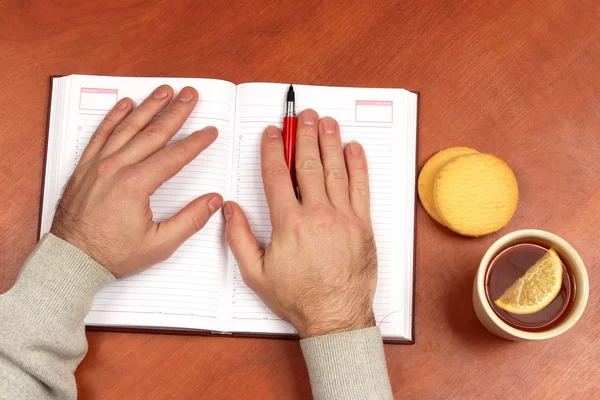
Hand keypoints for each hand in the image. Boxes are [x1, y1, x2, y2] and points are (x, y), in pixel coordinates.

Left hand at [51, 85, 222, 276]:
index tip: (209, 131)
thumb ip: (190, 220)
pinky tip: (125, 104)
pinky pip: (101, 134)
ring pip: (127, 127)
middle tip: (189, 95)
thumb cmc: (112, 254)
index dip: (196, 142)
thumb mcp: (159, 244)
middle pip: (153, 133)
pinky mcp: (85, 166)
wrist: (71, 259)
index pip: (175, 156)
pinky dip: (113, 117)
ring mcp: (98, 164)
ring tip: (164, 91)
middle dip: (175, 112)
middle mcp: (116, 168)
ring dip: (148, 106)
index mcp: (136, 185)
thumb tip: (213, 201)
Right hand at [224, 110, 376, 337]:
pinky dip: (358, 166)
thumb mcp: (255, 273)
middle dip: (304, 136)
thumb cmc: (297, 297)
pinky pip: (361, 188)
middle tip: (303, 117)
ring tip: (326, 122)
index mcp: (289, 224)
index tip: (272, 133)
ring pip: (335, 170)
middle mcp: (317, 214)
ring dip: (330, 142)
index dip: (272, 150)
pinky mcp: (363, 225)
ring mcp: (343, 218)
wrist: (335, 316)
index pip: (277, 175)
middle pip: (308, 164)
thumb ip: (239, 238)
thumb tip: (229, 208)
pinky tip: (354, 148)